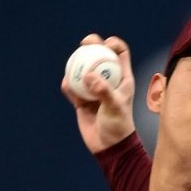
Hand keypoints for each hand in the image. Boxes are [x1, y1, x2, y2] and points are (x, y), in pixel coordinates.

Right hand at [61, 34, 135, 153]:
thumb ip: (103, 90)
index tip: (104, 44)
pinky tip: (67, 85)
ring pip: (82, 69)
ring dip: (76, 65)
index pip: (120, 54)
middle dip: (91, 45)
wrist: (109, 147)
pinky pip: (72, 87)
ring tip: (72, 68)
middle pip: (99, 55)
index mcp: (122, 79)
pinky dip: (68, 84)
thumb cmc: (118, 127)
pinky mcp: (82, 100)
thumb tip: (87, 75)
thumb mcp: (114, 107)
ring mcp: (94, 90)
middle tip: (84, 44)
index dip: (113, 43)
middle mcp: (108, 81)